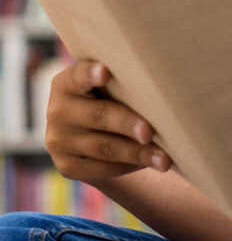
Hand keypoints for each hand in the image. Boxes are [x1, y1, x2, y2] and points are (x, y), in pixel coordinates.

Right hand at [45, 60, 171, 182]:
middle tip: (150, 132)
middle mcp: (58, 111)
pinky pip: (101, 168)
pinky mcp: (67, 166)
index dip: (91, 73)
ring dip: (138, 154)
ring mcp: (58, 141)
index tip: (105, 72)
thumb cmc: (111, 95)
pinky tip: (149, 163)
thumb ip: (122, 78)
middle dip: (128, 124)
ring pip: (104, 148)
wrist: (89, 130)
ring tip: (164, 158)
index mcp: (67, 83)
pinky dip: (128, 166)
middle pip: (99, 116)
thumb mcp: (110, 83)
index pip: (79, 75)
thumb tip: (163, 81)